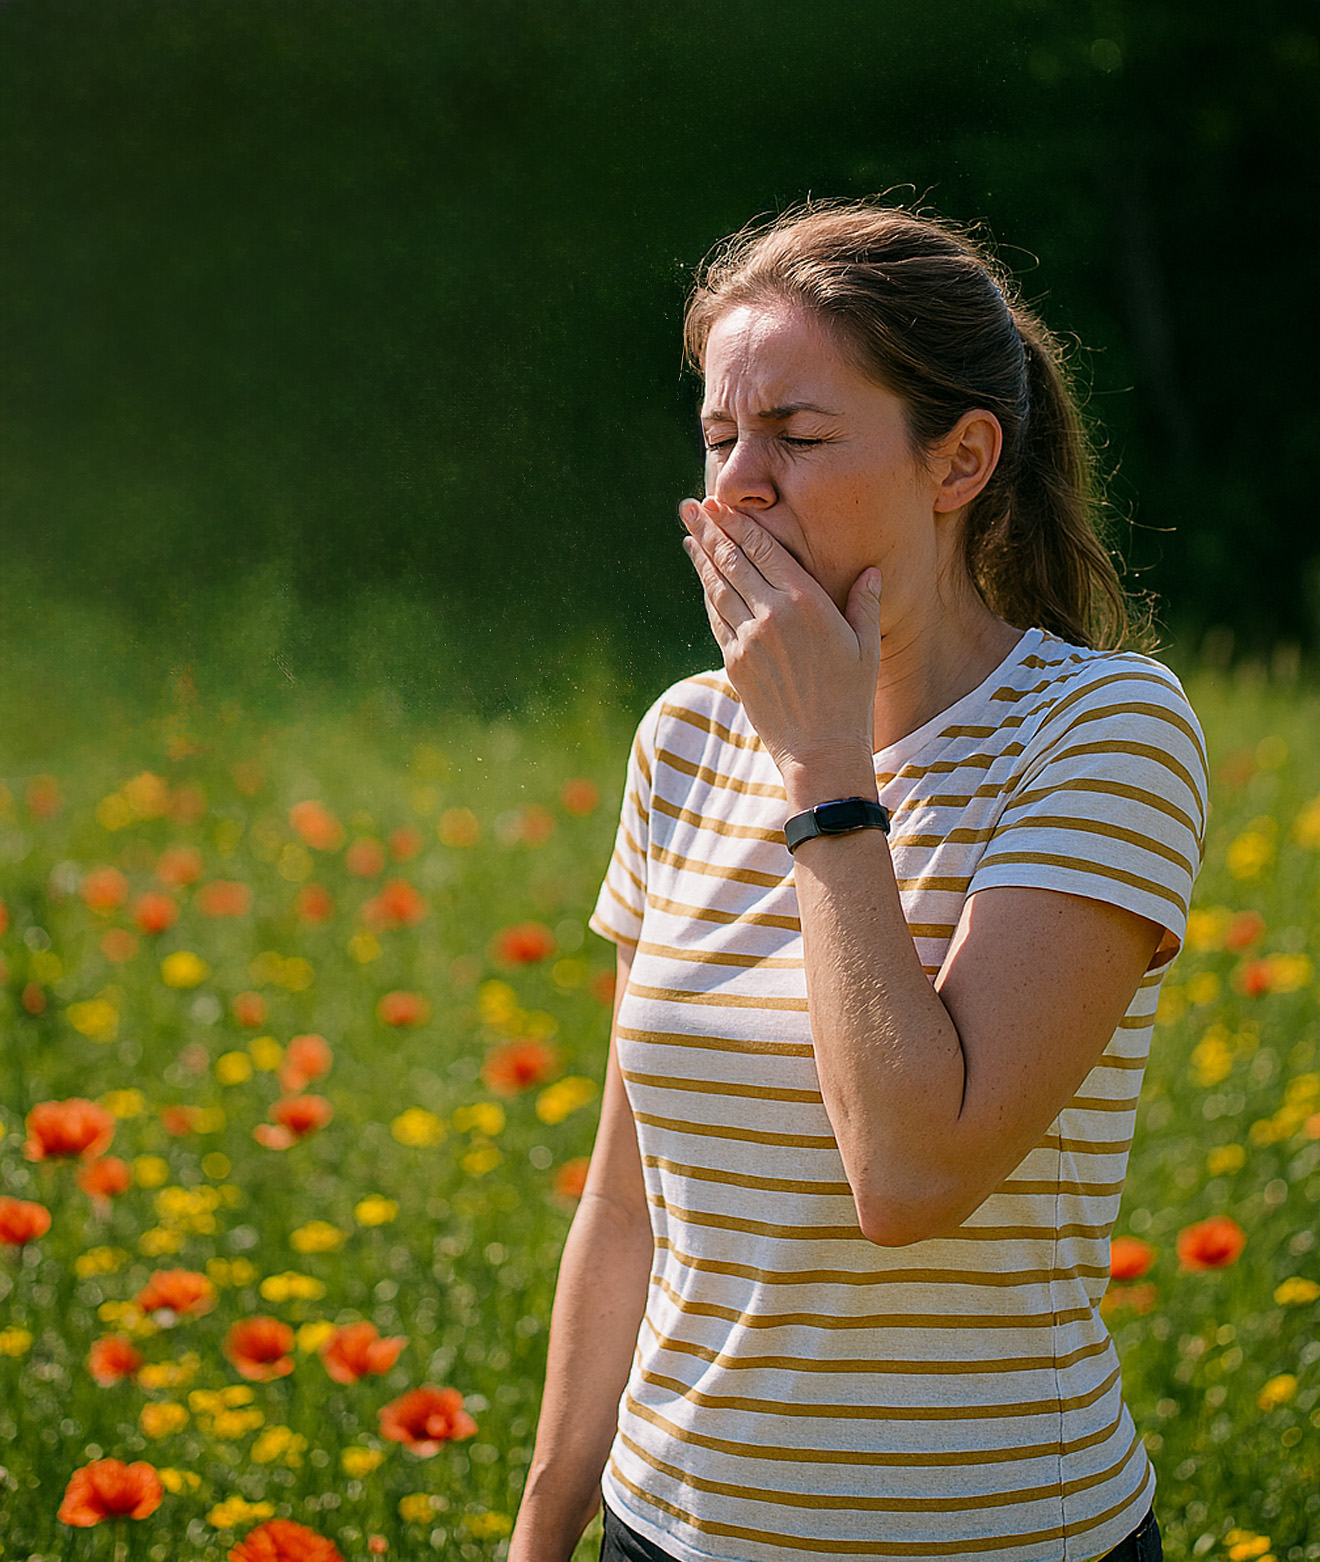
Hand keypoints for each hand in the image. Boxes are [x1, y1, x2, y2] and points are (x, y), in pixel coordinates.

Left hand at [680, 497, 881, 780]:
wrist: (820, 750)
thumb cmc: (851, 698)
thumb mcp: (866, 647)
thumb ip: (864, 603)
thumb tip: (872, 571)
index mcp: (806, 603)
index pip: (763, 550)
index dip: (738, 525)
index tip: (720, 505)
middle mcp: (771, 616)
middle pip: (732, 562)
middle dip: (709, 531)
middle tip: (691, 508)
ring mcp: (748, 640)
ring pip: (717, 588)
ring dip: (701, 559)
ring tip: (689, 535)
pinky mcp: (734, 663)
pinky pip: (716, 619)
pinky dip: (708, 595)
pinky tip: (703, 580)